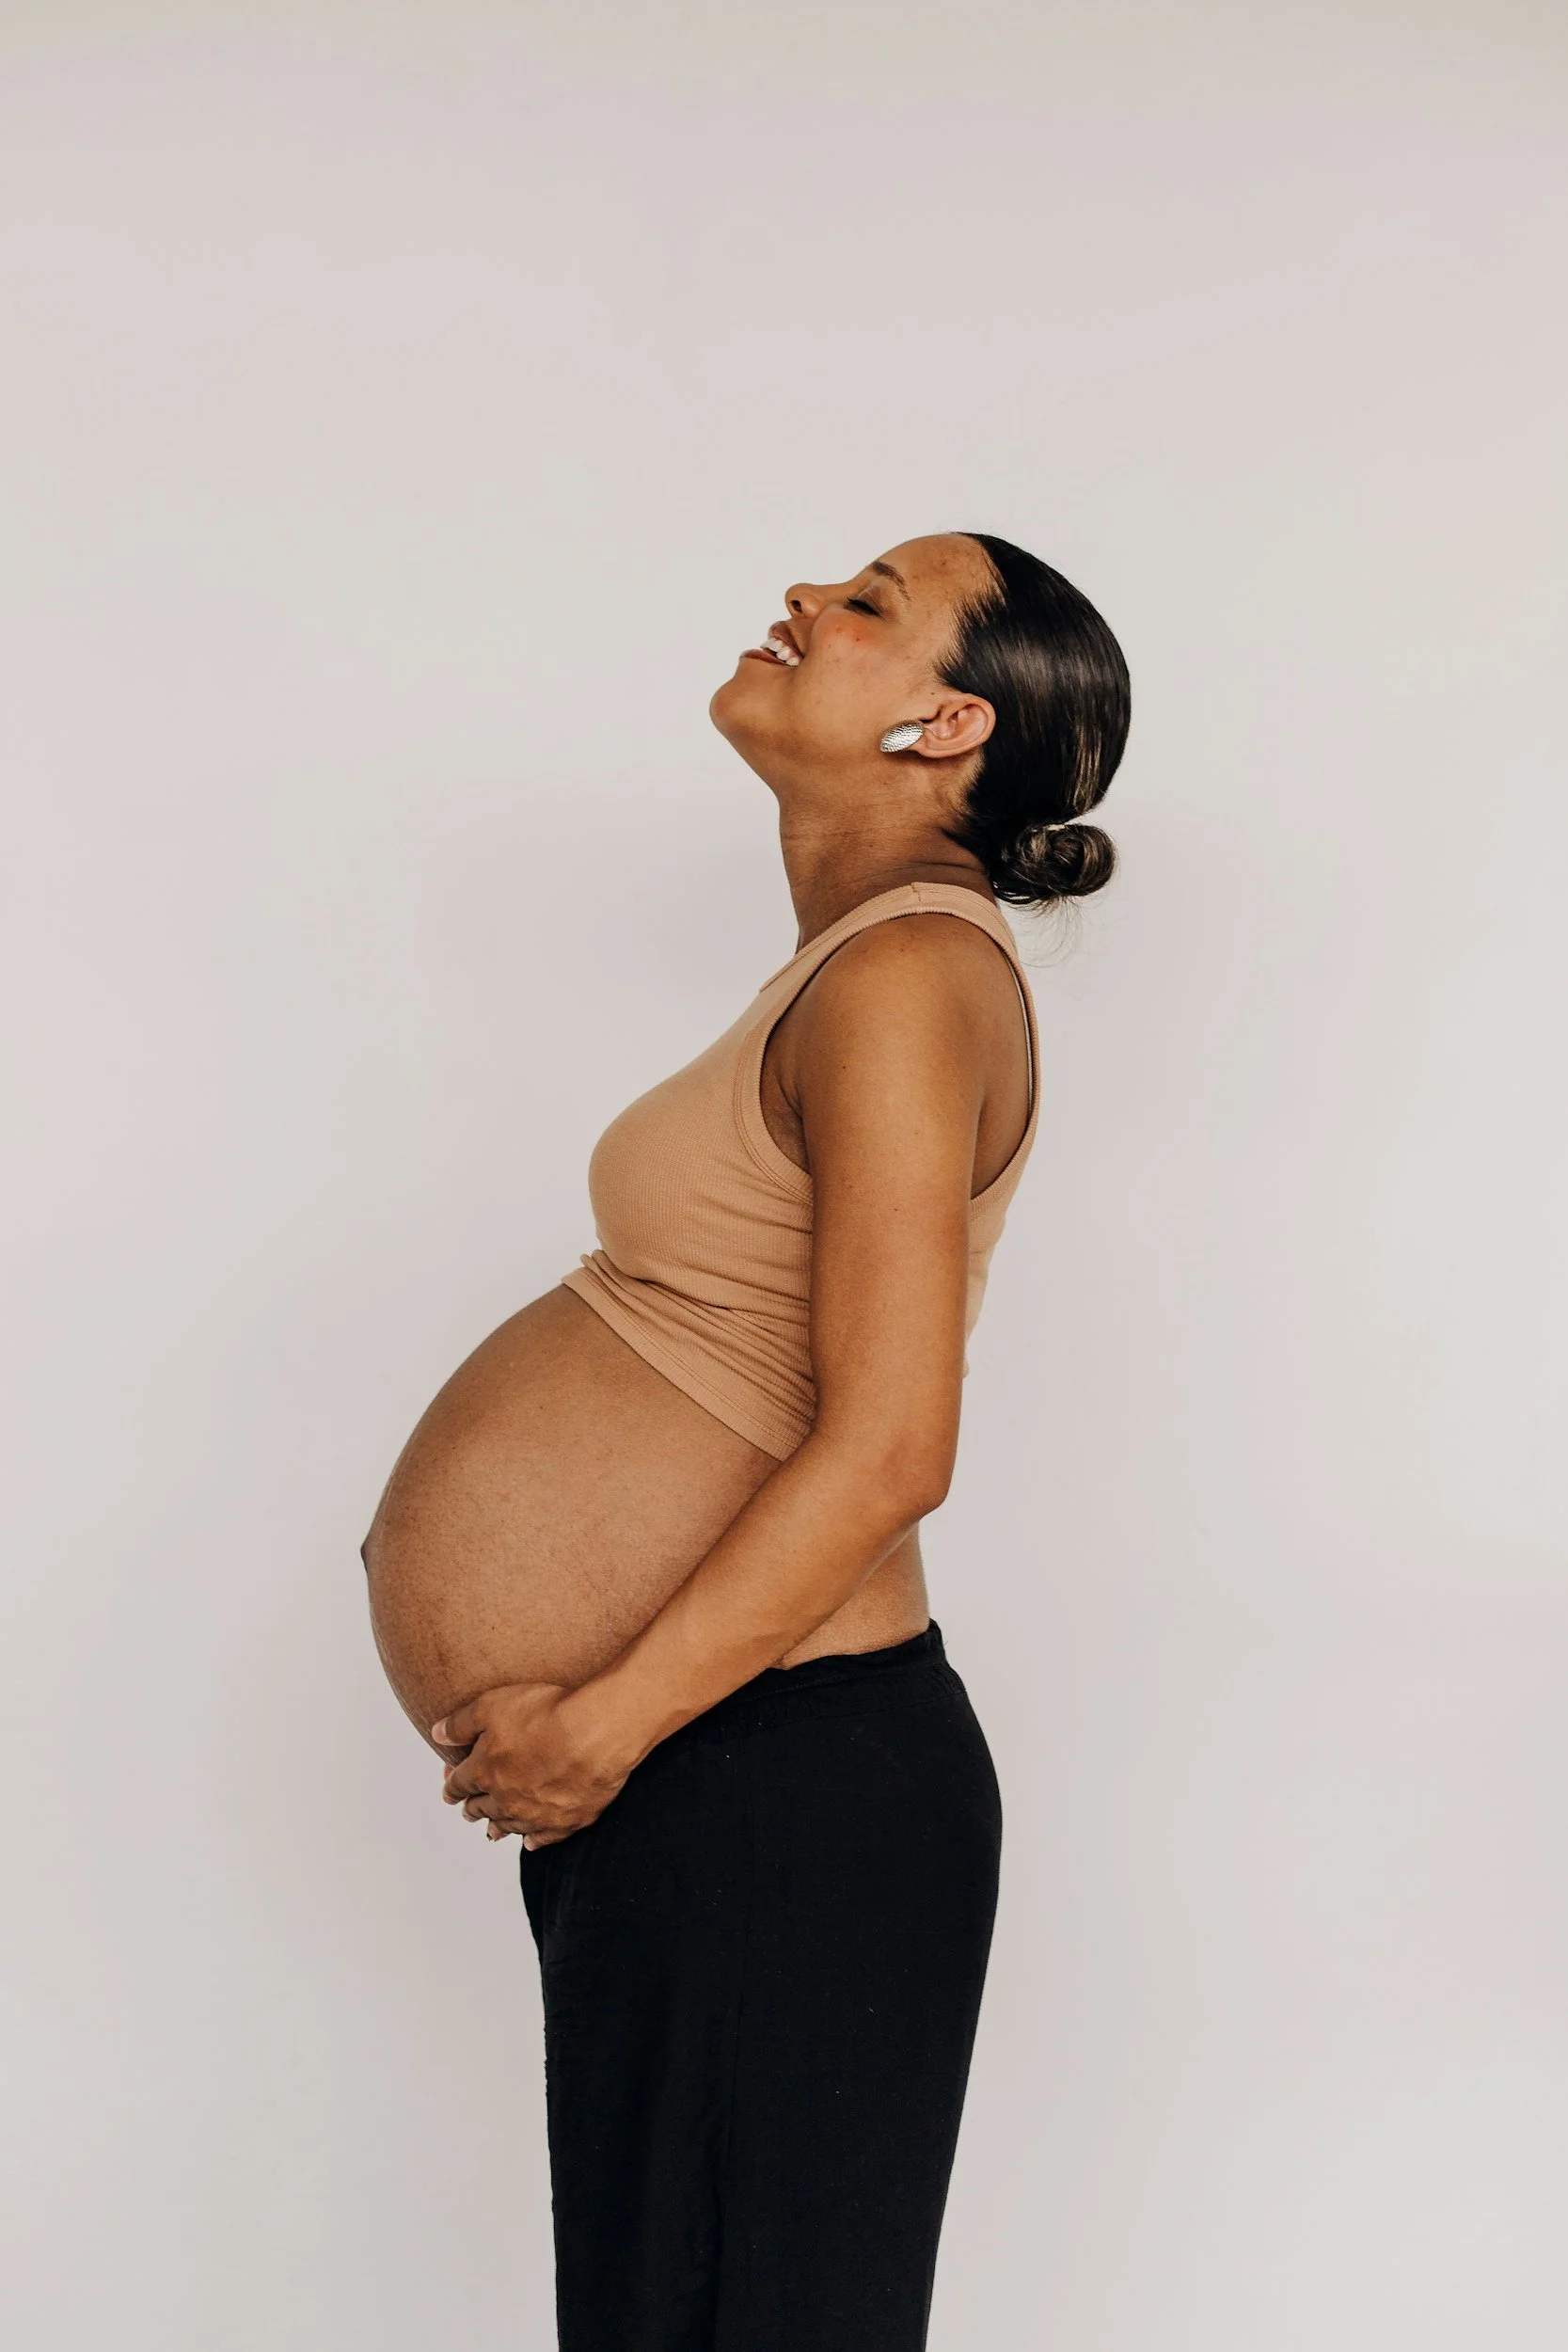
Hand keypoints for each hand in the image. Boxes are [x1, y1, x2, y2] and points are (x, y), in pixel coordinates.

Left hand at [432, 1683, 631, 1848]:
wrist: (594, 1732)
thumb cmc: (545, 1713)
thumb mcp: (491, 1705)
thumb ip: (460, 1723)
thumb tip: (436, 1734)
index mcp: (484, 1771)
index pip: (460, 1783)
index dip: (451, 1786)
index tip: (448, 1790)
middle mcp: (505, 1799)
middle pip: (482, 1807)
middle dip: (471, 1807)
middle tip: (467, 1810)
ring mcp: (535, 1814)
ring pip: (508, 1826)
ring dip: (497, 1827)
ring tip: (491, 1832)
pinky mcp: (565, 1821)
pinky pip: (544, 1838)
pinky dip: (534, 1841)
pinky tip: (530, 1843)